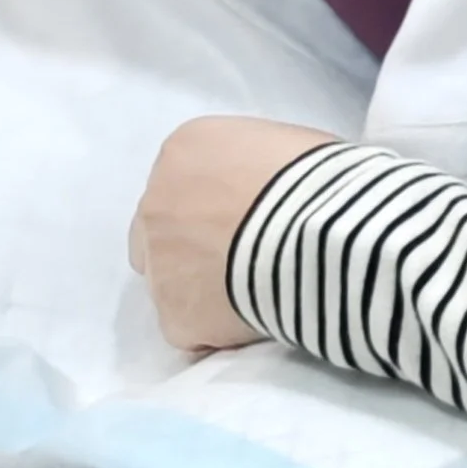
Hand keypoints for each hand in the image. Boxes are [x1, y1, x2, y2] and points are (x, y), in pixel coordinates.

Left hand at [130, 116, 335, 351]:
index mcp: (181, 151)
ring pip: (170, 282)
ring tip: (254, 285)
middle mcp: (153, 207)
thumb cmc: (310, 174)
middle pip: (160, 231)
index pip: (182, 179)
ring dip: (202, 285)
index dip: (214, 201)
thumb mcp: (276, 141)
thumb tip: (261, 190)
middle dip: (191, 242)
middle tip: (240, 251)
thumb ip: (248, 165)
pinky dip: (217, 324)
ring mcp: (157, 268)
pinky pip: (191, 326)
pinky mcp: (173, 320)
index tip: (245, 213)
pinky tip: (254, 311)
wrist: (313, 231)